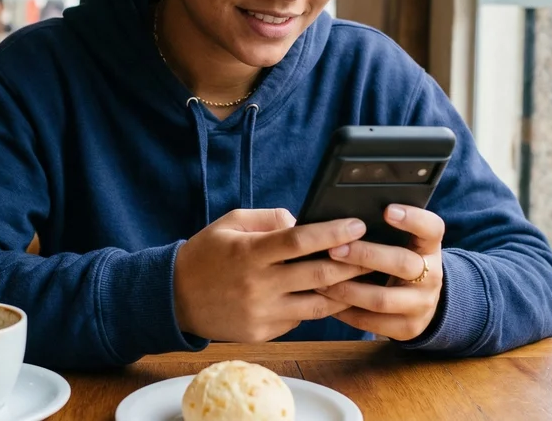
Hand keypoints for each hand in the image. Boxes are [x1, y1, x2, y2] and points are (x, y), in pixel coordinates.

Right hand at [173, 208, 369, 342]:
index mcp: (251, 252)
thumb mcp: (229, 223)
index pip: (300, 240)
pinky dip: (317, 306)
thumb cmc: (205, 255)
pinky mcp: (263, 333)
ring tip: (366, 278)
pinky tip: (333, 295)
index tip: (358, 224)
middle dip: (353, 262)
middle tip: (376, 252)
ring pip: (317, 303)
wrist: (174, 298)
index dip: (333, 231)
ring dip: (345, 290)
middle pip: (318, 274)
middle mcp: (259, 285)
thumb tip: (300, 221)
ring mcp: (262, 313)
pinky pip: (300, 318)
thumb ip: (267, 218)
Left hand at [316, 205, 444, 341]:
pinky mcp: (408, 328)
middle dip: (365, 255)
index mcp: (430, 247)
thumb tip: (342, 219)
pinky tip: (326, 300)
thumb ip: (383, 231)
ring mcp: (422, 305)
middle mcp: (432, 276)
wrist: (422, 303)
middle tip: (335, 249)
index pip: (432, 228)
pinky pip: (371, 322)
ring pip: (382, 299)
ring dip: (347, 289)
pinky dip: (345, 311)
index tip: (387, 210)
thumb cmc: (400, 262)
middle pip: (403, 263)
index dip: (413, 218)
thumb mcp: (404, 244)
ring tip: (320, 280)